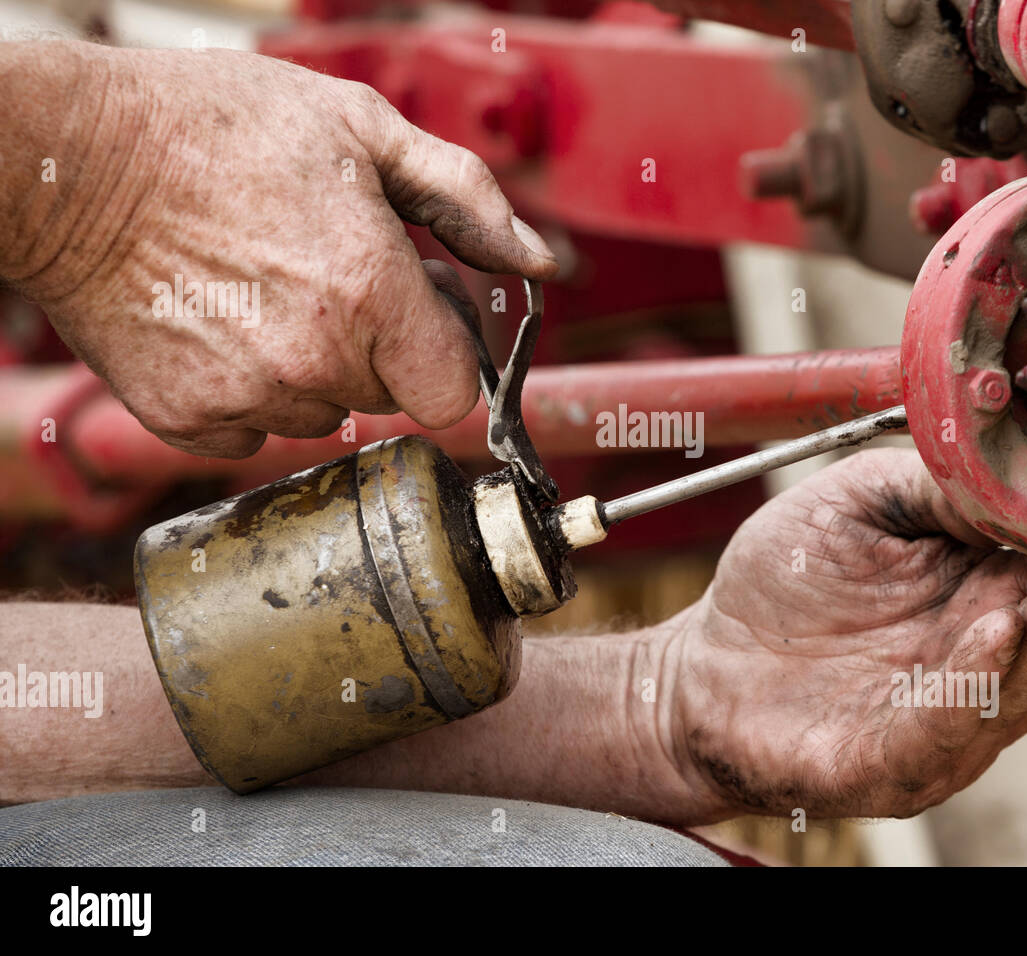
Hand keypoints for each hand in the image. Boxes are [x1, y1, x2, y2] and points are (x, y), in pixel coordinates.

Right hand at [2, 41, 555, 456]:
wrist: (69, 161)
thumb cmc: (212, 128)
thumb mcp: (361, 129)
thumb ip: (466, 202)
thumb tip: (538, 260)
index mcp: (372, 293)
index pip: (454, 392)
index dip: (443, 355)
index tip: (418, 321)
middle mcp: (316, 359)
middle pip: (387, 399)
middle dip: (376, 347)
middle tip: (324, 276)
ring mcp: (248, 396)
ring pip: (320, 414)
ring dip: (311, 368)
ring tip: (262, 289)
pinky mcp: (188, 418)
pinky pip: (253, 429)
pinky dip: (247, 388)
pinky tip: (221, 322)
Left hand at [665, 447, 1026, 819]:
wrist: (702, 664)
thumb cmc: (786, 582)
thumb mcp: (860, 501)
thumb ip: (937, 486)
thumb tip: (1020, 465)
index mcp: (982, 592)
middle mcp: (980, 657)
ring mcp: (945, 716)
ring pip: (1022, 680)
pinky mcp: (894, 759)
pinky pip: (945, 727)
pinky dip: (975, 684)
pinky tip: (993, 634)